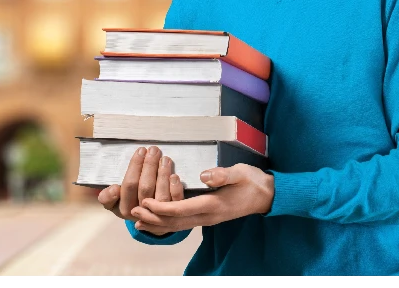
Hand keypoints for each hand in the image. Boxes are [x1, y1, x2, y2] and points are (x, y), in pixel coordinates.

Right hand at [97, 146, 183, 234]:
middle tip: (153, 150)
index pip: (129, 184)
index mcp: (125, 209)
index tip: (140, 151)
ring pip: (161, 194)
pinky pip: (175, 200)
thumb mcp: (114, 203)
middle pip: (146, 187)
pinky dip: (175, 187)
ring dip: (163, 174)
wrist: (148, 220)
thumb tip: (114, 189)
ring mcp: (159, 214)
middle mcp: (142, 213)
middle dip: (150, 166)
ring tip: (164, 158)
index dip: (135, 166)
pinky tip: (174, 175)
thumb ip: (108, 197)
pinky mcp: (174, 212)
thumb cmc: (130, 203)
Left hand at [131, 163, 273, 234]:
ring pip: (177, 225)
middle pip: (175, 221)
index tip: (145, 203)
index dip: (161, 207)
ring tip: (138, 220)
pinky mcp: (208, 217)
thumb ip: (222, 174)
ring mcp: (208, 219)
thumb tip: (204, 175)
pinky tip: (158, 221)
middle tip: (133, 212)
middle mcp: (208, 216)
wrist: (266, 196)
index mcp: (213, 205)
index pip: (181, 209)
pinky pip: (183, 224)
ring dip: (157, 223)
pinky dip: (167, 224)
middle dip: (153, 218)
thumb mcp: (240, 172)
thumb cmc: (252, 181)